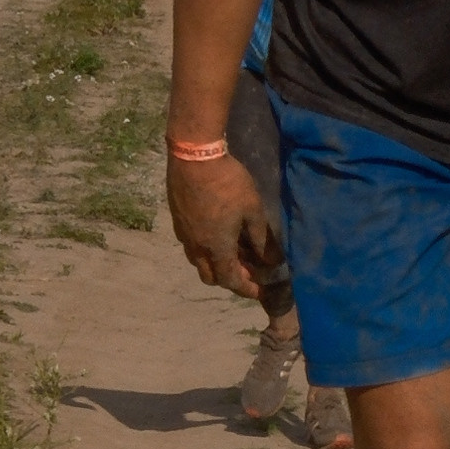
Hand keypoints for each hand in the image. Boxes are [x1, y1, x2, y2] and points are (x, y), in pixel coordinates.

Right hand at [168, 150, 280, 297]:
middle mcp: (197, 248)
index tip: (260, 291)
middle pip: (211, 276)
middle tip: (247, 269)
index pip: (231, 281)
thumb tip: (271, 261)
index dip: (247, 289)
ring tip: (231, 251)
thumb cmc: (228, 184)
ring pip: (198, 261)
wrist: (194, 157)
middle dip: (229, 279)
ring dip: (215, 263)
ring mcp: (184, 234)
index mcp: (217, 249)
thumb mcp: (253, 210)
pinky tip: (215, 232)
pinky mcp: (177, 220)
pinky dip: (205, 248)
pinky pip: (191, 245)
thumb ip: (262, 239)